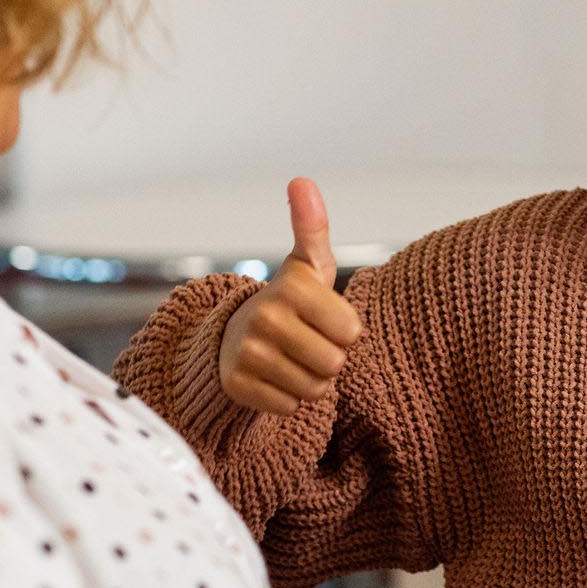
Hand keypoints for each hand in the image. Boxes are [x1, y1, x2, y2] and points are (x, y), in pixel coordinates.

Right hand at [218, 178, 363, 415]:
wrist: (235, 337)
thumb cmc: (290, 302)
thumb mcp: (307, 265)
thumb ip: (313, 227)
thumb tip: (301, 180)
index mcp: (292, 287)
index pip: (351, 333)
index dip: (344, 330)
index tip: (323, 318)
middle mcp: (265, 318)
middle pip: (334, 364)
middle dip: (329, 358)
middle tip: (307, 341)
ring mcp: (248, 354)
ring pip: (314, 390)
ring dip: (311, 381)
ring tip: (292, 358)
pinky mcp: (237, 386)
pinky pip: (290, 407)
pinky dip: (288, 398)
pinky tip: (275, 376)